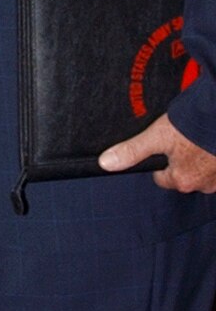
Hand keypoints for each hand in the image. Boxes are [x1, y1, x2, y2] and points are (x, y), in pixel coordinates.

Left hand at [100, 112, 215, 191]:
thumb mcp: (158, 135)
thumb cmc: (195, 125)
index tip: (164, 146)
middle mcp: (203, 185)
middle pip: (183, 175)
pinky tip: (210, 140)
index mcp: (182, 180)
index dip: (160, 161)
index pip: (162, 178)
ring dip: (201, 158)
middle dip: (182, 160)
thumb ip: (132, 151)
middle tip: (184, 138)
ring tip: (197, 138)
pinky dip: (213, 155)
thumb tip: (105, 163)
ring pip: (202, 171)